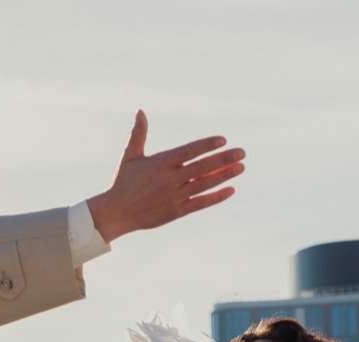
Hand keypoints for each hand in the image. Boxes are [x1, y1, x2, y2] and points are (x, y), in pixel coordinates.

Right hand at [88, 110, 245, 242]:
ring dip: (225, 175)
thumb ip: (139, 134)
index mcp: (160, 163)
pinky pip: (201, 203)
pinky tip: (231, 190)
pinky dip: (216, 197)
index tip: (223, 140)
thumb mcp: (130, 157)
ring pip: (204, 184)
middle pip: (202, 167)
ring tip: (241, 167)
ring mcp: (174, 196)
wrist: (117, 213)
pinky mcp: (177, 212)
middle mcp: (169, 179)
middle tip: (242, 152)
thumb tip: (141, 111)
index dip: (206, 146)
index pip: (188, 151)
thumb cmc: (123, 182)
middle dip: (223, 159)